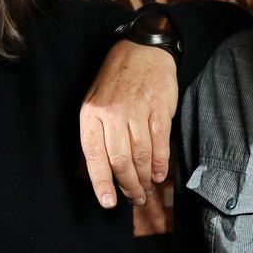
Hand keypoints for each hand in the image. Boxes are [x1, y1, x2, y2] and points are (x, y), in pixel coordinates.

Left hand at [80, 40, 177, 208]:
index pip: (93, 155)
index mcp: (91, 114)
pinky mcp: (159, 108)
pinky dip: (160, 164)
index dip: (101, 183)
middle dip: (128, 186)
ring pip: (140, 155)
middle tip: (135, 199)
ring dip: (145, 178)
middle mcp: (111, 113)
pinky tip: (159, 175)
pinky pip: (159, 143)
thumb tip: (94, 174)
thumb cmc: (116, 81)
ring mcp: (136, 110)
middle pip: (120, 160)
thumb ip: (95, 136)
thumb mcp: (94, 103)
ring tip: (147, 189)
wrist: (142, 49)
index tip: (108, 203)